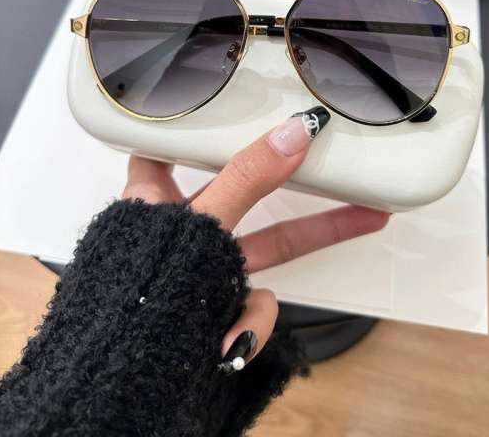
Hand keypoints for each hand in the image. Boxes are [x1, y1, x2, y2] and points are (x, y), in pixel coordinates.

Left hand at [122, 107, 388, 372]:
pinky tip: (230, 343)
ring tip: (368, 219)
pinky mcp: (222, 305)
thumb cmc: (136, 295)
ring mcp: (205, 268)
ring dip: (317, 235)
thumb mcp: (199, 222)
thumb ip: (247, 179)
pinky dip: (250, 323)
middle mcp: (180, 229)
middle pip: (247, 191)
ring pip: (269, 244)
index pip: (166, 147)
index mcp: (152, 199)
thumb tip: (295, 132)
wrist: (120, 387)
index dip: (187, 125)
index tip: (217, 102)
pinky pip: (254, 302)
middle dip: (297, 180)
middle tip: (337, 156)